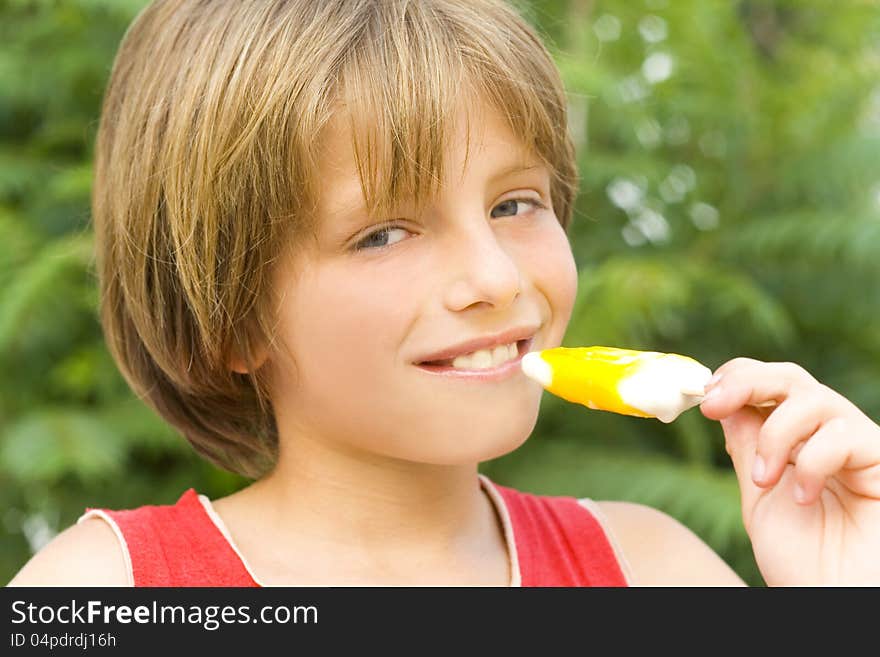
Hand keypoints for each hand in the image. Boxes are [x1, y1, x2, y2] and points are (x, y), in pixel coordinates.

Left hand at [699, 357, 879, 585]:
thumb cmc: (806, 565)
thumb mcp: (759, 499)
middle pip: (791, 378)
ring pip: (814, 398)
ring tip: (764, 480)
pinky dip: (812, 461)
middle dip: (746, 382)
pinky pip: (844, 434)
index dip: (736, 379)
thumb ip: (747, 449)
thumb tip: (725, 405)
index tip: (703, 393)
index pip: (769, 387)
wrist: (839, 603)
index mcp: (797, 441)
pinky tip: (803, 496)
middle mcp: (829, 436)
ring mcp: (858, 445)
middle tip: (712, 405)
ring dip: (775, 434)